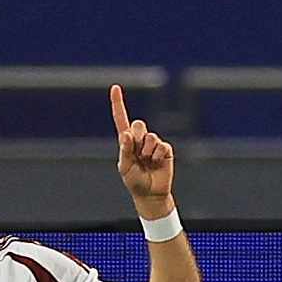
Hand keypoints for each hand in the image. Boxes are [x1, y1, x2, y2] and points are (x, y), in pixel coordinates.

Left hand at [110, 84, 173, 206]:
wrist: (151, 193)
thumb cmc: (135, 181)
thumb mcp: (125, 168)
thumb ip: (125, 151)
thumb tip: (126, 134)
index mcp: (126, 141)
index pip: (121, 119)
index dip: (118, 103)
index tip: (115, 87)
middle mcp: (140, 139)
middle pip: (138, 125)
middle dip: (137, 139)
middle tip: (138, 155)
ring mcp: (153, 143)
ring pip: (150, 137)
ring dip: (147, 152)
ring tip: (147, 162)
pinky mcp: (165, 149)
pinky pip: (161, 146)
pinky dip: (157, 156)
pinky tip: (157, 163)